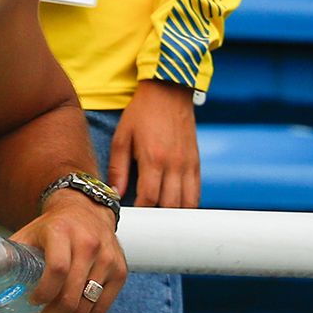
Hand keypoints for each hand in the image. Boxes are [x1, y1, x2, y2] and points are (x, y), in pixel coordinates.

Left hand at [12, 189, 126, 312]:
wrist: (86, 211)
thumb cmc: (52, 227)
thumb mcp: (27, 232)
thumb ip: (7, 254)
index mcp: (62, 233)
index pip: (57, 269)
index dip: (43, 293)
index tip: (29, 304)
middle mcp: (89, 245)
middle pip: (72, 296)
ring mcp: (108, 260)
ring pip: (87, 307)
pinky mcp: (120, 273)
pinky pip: (102, 309)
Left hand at [108, 79, 201, 209]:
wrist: (168, 92)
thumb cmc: (141, 114)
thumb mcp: (122, 137)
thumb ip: (118, 168)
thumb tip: (115, 193)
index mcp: (153, 159)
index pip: (149, 198)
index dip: (141, 212)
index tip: (132, 216)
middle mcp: (175, 165)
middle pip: (170, 205)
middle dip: (157, 216)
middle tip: (144, 220)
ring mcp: (189, 165)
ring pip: (187, 203)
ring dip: (174, 213)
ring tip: (159, 216)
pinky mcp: (197, 163)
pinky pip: (197, 192)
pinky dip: (187, 204)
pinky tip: (174, 206)